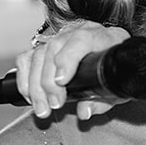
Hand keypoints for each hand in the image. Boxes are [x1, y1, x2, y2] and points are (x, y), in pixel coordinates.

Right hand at [14, 20, 131, 120]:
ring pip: (38, 54)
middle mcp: (80, 32)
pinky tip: (31, 96)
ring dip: (35, 85)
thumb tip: (84, 112)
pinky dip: (25, 79)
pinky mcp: (45, 46)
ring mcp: (61, 37)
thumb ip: (101, 101)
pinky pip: (27, 59)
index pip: (80, 40)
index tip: (62, 81)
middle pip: (54, 49)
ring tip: (41, 108)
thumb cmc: (120, 72)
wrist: (121, 60)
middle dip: (48, 82)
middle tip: (52, 105)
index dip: (67, 59)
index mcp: (103, 37)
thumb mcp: (117, 88)